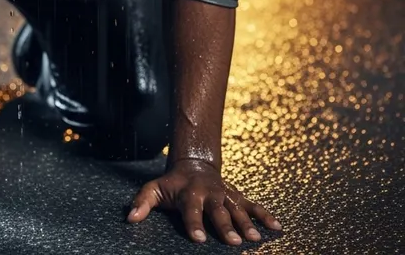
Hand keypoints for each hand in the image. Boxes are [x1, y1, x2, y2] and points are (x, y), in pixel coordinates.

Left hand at [126, 158, 281, 244]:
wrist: (193, 163)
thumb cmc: (172, 183)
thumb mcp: (154, 189)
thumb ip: (142, 203)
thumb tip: (130, 219)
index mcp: (189, 193)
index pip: (190, 210)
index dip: (194, 224)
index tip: (198, 239)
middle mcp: (209, 193)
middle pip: (217, 211)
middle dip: (225, 226)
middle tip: (234, 242)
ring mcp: (225, 194)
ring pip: (237, 208)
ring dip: (246, 223)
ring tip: (254, 239)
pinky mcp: (236, 195)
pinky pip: (252, 205)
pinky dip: (264, 214)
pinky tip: (276, 227)